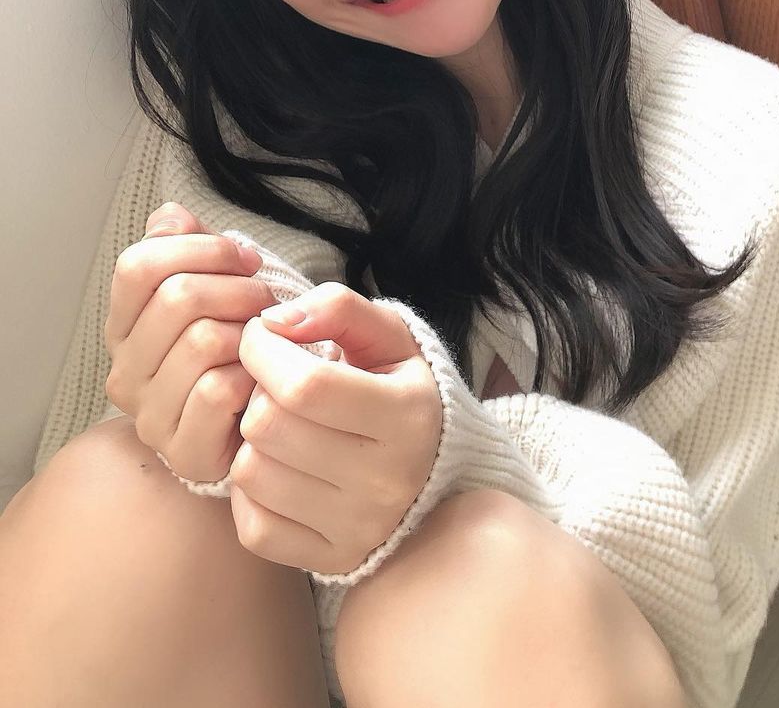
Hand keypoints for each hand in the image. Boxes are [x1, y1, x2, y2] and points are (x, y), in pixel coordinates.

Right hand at [104, 202, 278, 484]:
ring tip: (267, 340)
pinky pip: (218, 392)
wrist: (263, 422)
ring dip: (252, 332)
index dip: (202, 249)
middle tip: (266, 300)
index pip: (137, 265)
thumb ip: (189, 246)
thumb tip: (172, 217)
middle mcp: (125, 372)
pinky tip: (261, 380)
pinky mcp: (185, 451)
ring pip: (203, 341)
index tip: (245, 259)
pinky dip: (252, 377)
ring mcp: (151, 417)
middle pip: (177, 297)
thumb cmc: (241, 350)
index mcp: (124, 326)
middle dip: (238, 288)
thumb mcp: (216, 287)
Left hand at [228, 282, 442, 576]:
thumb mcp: (389, 336)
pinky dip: (251, 494)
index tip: (261, 337)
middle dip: (257, 393)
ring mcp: (358, 527)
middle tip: (275, 384)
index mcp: (407, 415)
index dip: (263, 351)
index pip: (304, 383)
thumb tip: (276, 321)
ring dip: (252, 442)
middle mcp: (386, 479)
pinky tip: (280, 469)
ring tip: (282, 427)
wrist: (436, 476)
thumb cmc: (402, 391)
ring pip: (251, 473)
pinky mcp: (330, 560)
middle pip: (268, 427)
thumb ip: (338, 309)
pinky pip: (252, 525)